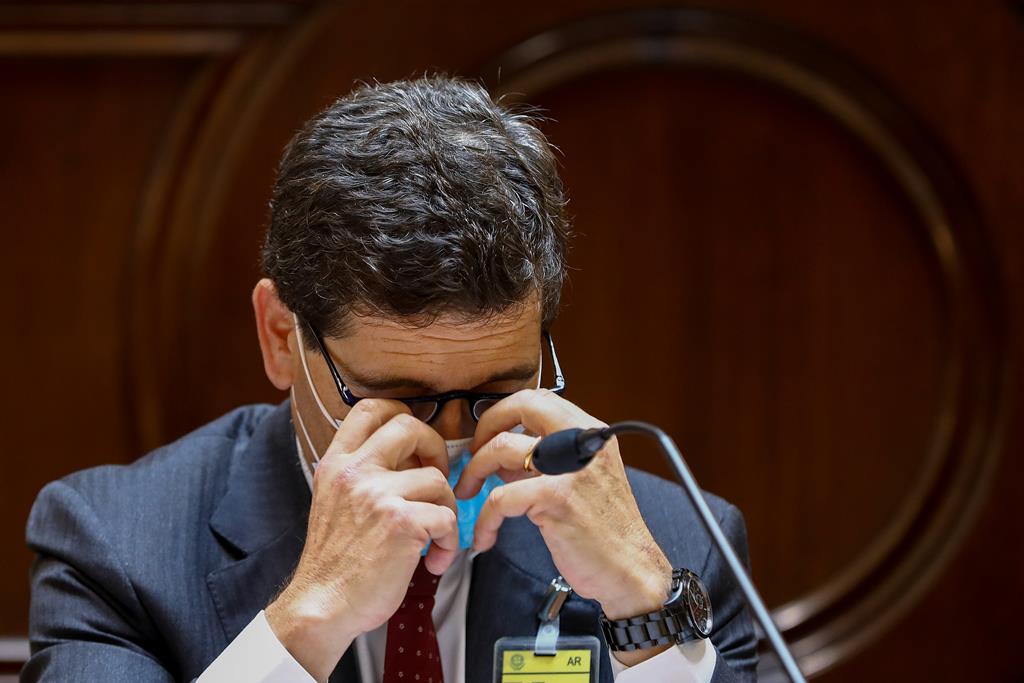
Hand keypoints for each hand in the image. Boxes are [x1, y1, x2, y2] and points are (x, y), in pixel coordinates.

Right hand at [266, 400, 459, 681]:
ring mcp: (378, 495)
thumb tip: (408, 457)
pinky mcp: (402, 522)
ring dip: (445, 509)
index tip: (414, 446)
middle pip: (409, 425)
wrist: (321, 607)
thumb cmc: (335, 562)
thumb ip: (361, 474)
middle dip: (435, 449)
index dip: (402, 415)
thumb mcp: (333, 501)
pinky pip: (447, 517)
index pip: (370, 407)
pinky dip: (448, 542)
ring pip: (437, 479)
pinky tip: (433, 561)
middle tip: (434, 480)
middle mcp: (354, 471)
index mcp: (336, 463)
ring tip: (433, 539)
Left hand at [454, 389, 674, 664]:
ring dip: (474, 472)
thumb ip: (544, 461)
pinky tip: (484, 536)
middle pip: (521, 406)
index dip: (504, 412)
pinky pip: (500, 498)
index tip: (487, 434)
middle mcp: (583, 443)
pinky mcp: (557, 499)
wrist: (631, 571)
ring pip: (501, 449)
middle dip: (485, 427)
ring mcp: (570, 469)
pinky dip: (484, 519)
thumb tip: (502, 453)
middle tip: (471, 454)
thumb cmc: (605, 532)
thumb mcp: (580, 481)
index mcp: (591, 433)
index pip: (538, 399)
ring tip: (467, 493)